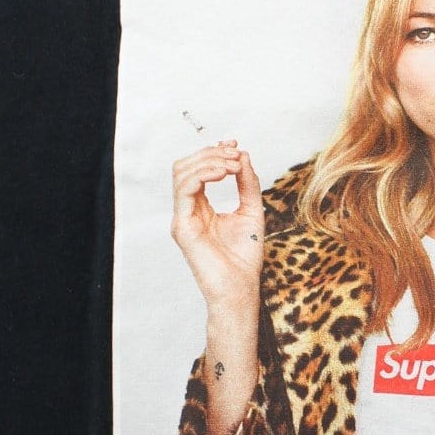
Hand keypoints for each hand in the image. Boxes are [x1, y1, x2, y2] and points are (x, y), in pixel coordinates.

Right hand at [170, 140, 264, 308]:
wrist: (241, 288)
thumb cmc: (245, 257)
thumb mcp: (252, 210)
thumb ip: (247, 184)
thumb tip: (243, 155)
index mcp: (201, 208)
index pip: (197, 171)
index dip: (213, 153)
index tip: (235, 146)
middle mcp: (188, 212)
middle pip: (185, 167)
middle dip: (211, 154)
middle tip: (235, 155)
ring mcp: (182, 219)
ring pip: (182, 174)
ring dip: (208, 161)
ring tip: (232, 164)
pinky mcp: (182, 228)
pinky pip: (184, 191)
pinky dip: (203, 175)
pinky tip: (224, 173)